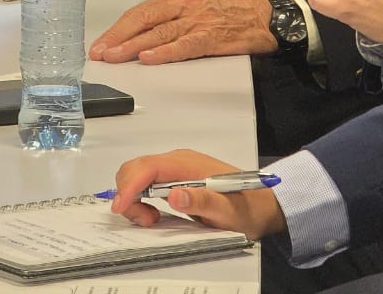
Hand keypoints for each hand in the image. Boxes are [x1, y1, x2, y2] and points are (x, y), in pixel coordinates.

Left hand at [89, 0, 276, 63]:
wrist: (260, 16)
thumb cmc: (225, 14)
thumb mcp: (191, 9)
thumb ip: (167, 21)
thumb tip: (137, 39)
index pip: (139, 12)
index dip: (117, 29)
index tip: (100, 44)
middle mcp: (183, 7)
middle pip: (144, 20)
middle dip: (118, 38)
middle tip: (99, 53)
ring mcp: (196, 22)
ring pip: (158, 33)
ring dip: (133, 46)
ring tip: (114, 57)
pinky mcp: (210, 38)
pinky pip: (183, 45)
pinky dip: (165, 52)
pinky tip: (149, 58)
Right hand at [110, 149, 285, 239]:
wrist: (260, 204)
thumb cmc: (245, 207)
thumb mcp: (225, 210)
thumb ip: (201, 201)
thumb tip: (174, 195)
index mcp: (188, 164)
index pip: (149, 166)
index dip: (131, 185)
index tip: (122, 206)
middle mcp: (179, 161)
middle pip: (138, 167)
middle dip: (130, 193)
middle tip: (145, 221)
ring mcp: (176, 168)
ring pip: (138, 174)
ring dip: (134, 197)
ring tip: (151, 220)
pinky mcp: (174, 177)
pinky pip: (146, 182)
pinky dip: (139, 197)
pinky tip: (153, 213)